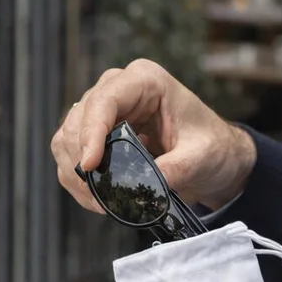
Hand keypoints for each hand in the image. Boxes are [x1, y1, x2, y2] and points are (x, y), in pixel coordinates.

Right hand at [51, 59, 256, 212]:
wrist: (216, 157)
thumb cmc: (213, 147)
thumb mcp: (201, 157)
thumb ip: (175, 169)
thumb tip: (142, 187)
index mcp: (146, 80)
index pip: (104, 101)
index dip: (90, 133)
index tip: (89, 165)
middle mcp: (119, 88)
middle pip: (78, 120)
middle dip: (81, 160)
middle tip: (99, 196)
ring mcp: (104, 109)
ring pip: (66, 137)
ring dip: (75, 173)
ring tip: (100, 201)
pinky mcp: (97, 132)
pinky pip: (70, 154)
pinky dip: (77, 179)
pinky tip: (97, 198)